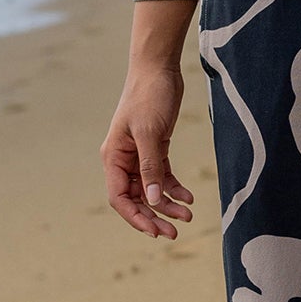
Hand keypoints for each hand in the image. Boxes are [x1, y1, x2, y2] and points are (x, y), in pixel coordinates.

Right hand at [102, 62, 194, 237]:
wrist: (159, 68)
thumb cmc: (149, 96)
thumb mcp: (150, 133)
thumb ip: (150, 168)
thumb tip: (153, 200)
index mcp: (113, 157)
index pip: (118, 197)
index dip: (135, 217)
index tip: (155, 230)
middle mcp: (123, 159)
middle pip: (135, 198)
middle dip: (153, 216)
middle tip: (174, 233)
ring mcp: (139, 155)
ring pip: (151, 190)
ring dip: (167, 205)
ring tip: (187, 217)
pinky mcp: (156, 148)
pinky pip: (163, 176)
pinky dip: (174, 188)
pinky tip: (188, 198)